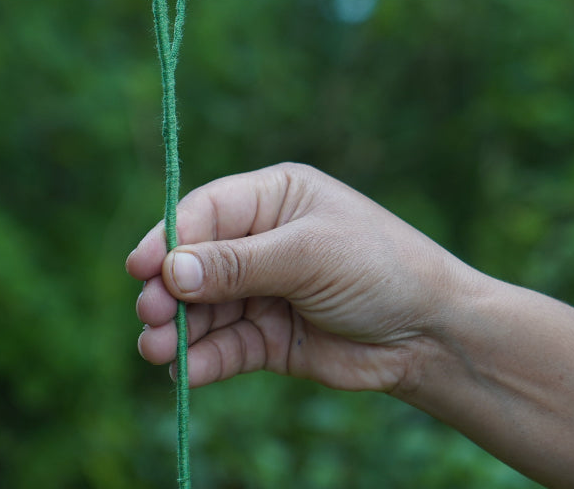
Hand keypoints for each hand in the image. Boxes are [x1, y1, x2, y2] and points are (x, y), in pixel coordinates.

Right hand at [126, 162, 476, 390]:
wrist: (432, 334)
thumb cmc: (378, 267)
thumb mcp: (308, 254)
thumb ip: (239, 264)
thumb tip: (172, 269)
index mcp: (273, 198)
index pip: (206, 212)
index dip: (169, 238)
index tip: (141, 268)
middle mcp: (261, 241)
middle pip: (195, 262)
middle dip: (169, 289)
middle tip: (151, 316)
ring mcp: (263, 291)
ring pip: (203, 309)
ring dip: (178, 330)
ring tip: (157, 351)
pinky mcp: (269, 338)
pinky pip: (225, 347)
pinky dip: (202, 361)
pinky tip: (185, 374)